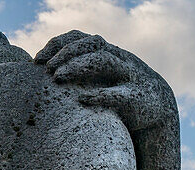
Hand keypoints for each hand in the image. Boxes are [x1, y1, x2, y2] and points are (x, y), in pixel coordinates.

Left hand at [35, 31, 175, 130]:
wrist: (158, 107)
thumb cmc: (119, 91)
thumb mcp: (100, 77)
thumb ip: (79, 70)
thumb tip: (41, 76)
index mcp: (108, 53)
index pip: (81, 38)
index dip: (58, 44)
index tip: (37, 59)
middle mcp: (119, 59)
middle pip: (93, 44)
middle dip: (67, 53)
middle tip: (46, 68)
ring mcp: (129, 76)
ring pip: (105, 62)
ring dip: (78, 66)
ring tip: (57, 77)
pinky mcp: (136, 98)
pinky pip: (118, 94)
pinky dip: (98, 95)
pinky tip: (80, 100)